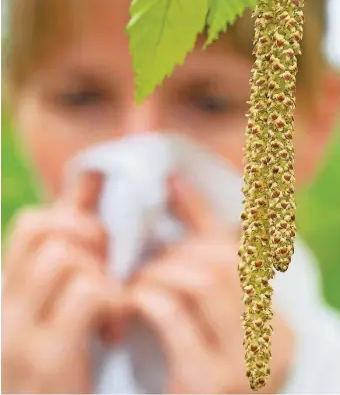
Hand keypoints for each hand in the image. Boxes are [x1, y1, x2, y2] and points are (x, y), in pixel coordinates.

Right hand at [1, 172, 121, 393]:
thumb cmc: (66, 374)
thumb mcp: (66, 312)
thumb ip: (78, 250)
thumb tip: (94, 180)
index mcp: (8, 293)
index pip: (32, 222)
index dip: (73, 218)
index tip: (100, 246)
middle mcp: (3, 308)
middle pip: (44, 228)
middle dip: (89, 237)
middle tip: (108, 270)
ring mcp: (18, 334)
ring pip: (62, 254)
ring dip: (100, 271)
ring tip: (112, 303)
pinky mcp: (47, 359)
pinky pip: (88, 291)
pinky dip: (114, 300)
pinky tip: (114, 330)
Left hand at [123, 175, 293, 393]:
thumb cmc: (194, 362)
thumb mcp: (208, 316)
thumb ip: (199, 247)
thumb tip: (175, 178)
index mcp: (275, 320)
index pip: (241, 249)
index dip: (200, 214)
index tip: (170, 185)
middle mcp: (271, 339)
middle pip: (221, 263)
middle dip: (175, 255)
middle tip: (146, 266)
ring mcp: (244, 362)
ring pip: (200, 281)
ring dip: (158, 274)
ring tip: (139, 285)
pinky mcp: (207, 382)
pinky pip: (173, 314)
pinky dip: (146, 297)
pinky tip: (131, 304)